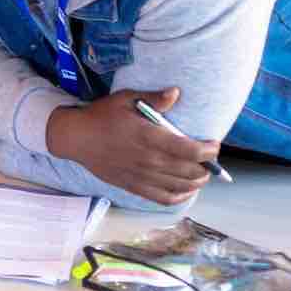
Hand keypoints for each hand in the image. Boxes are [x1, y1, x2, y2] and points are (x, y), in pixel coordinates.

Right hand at [46, 87, 218, 206]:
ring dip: (197, 182)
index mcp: (150, 138)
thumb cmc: (100, 116)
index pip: (191, 151)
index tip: (214, 145)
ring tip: (201, 174)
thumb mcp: (125, 99)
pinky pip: (164, 198)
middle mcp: (150, 161)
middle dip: (206, 167)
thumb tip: (176, 93)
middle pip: (190, 171)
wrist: (76, 137)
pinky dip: (180, 196)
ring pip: (181, 186)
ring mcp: (142, 176)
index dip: (208, 151)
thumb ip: (153, 99)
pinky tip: (185, 190)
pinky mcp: (135, 186)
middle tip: (209, 159)